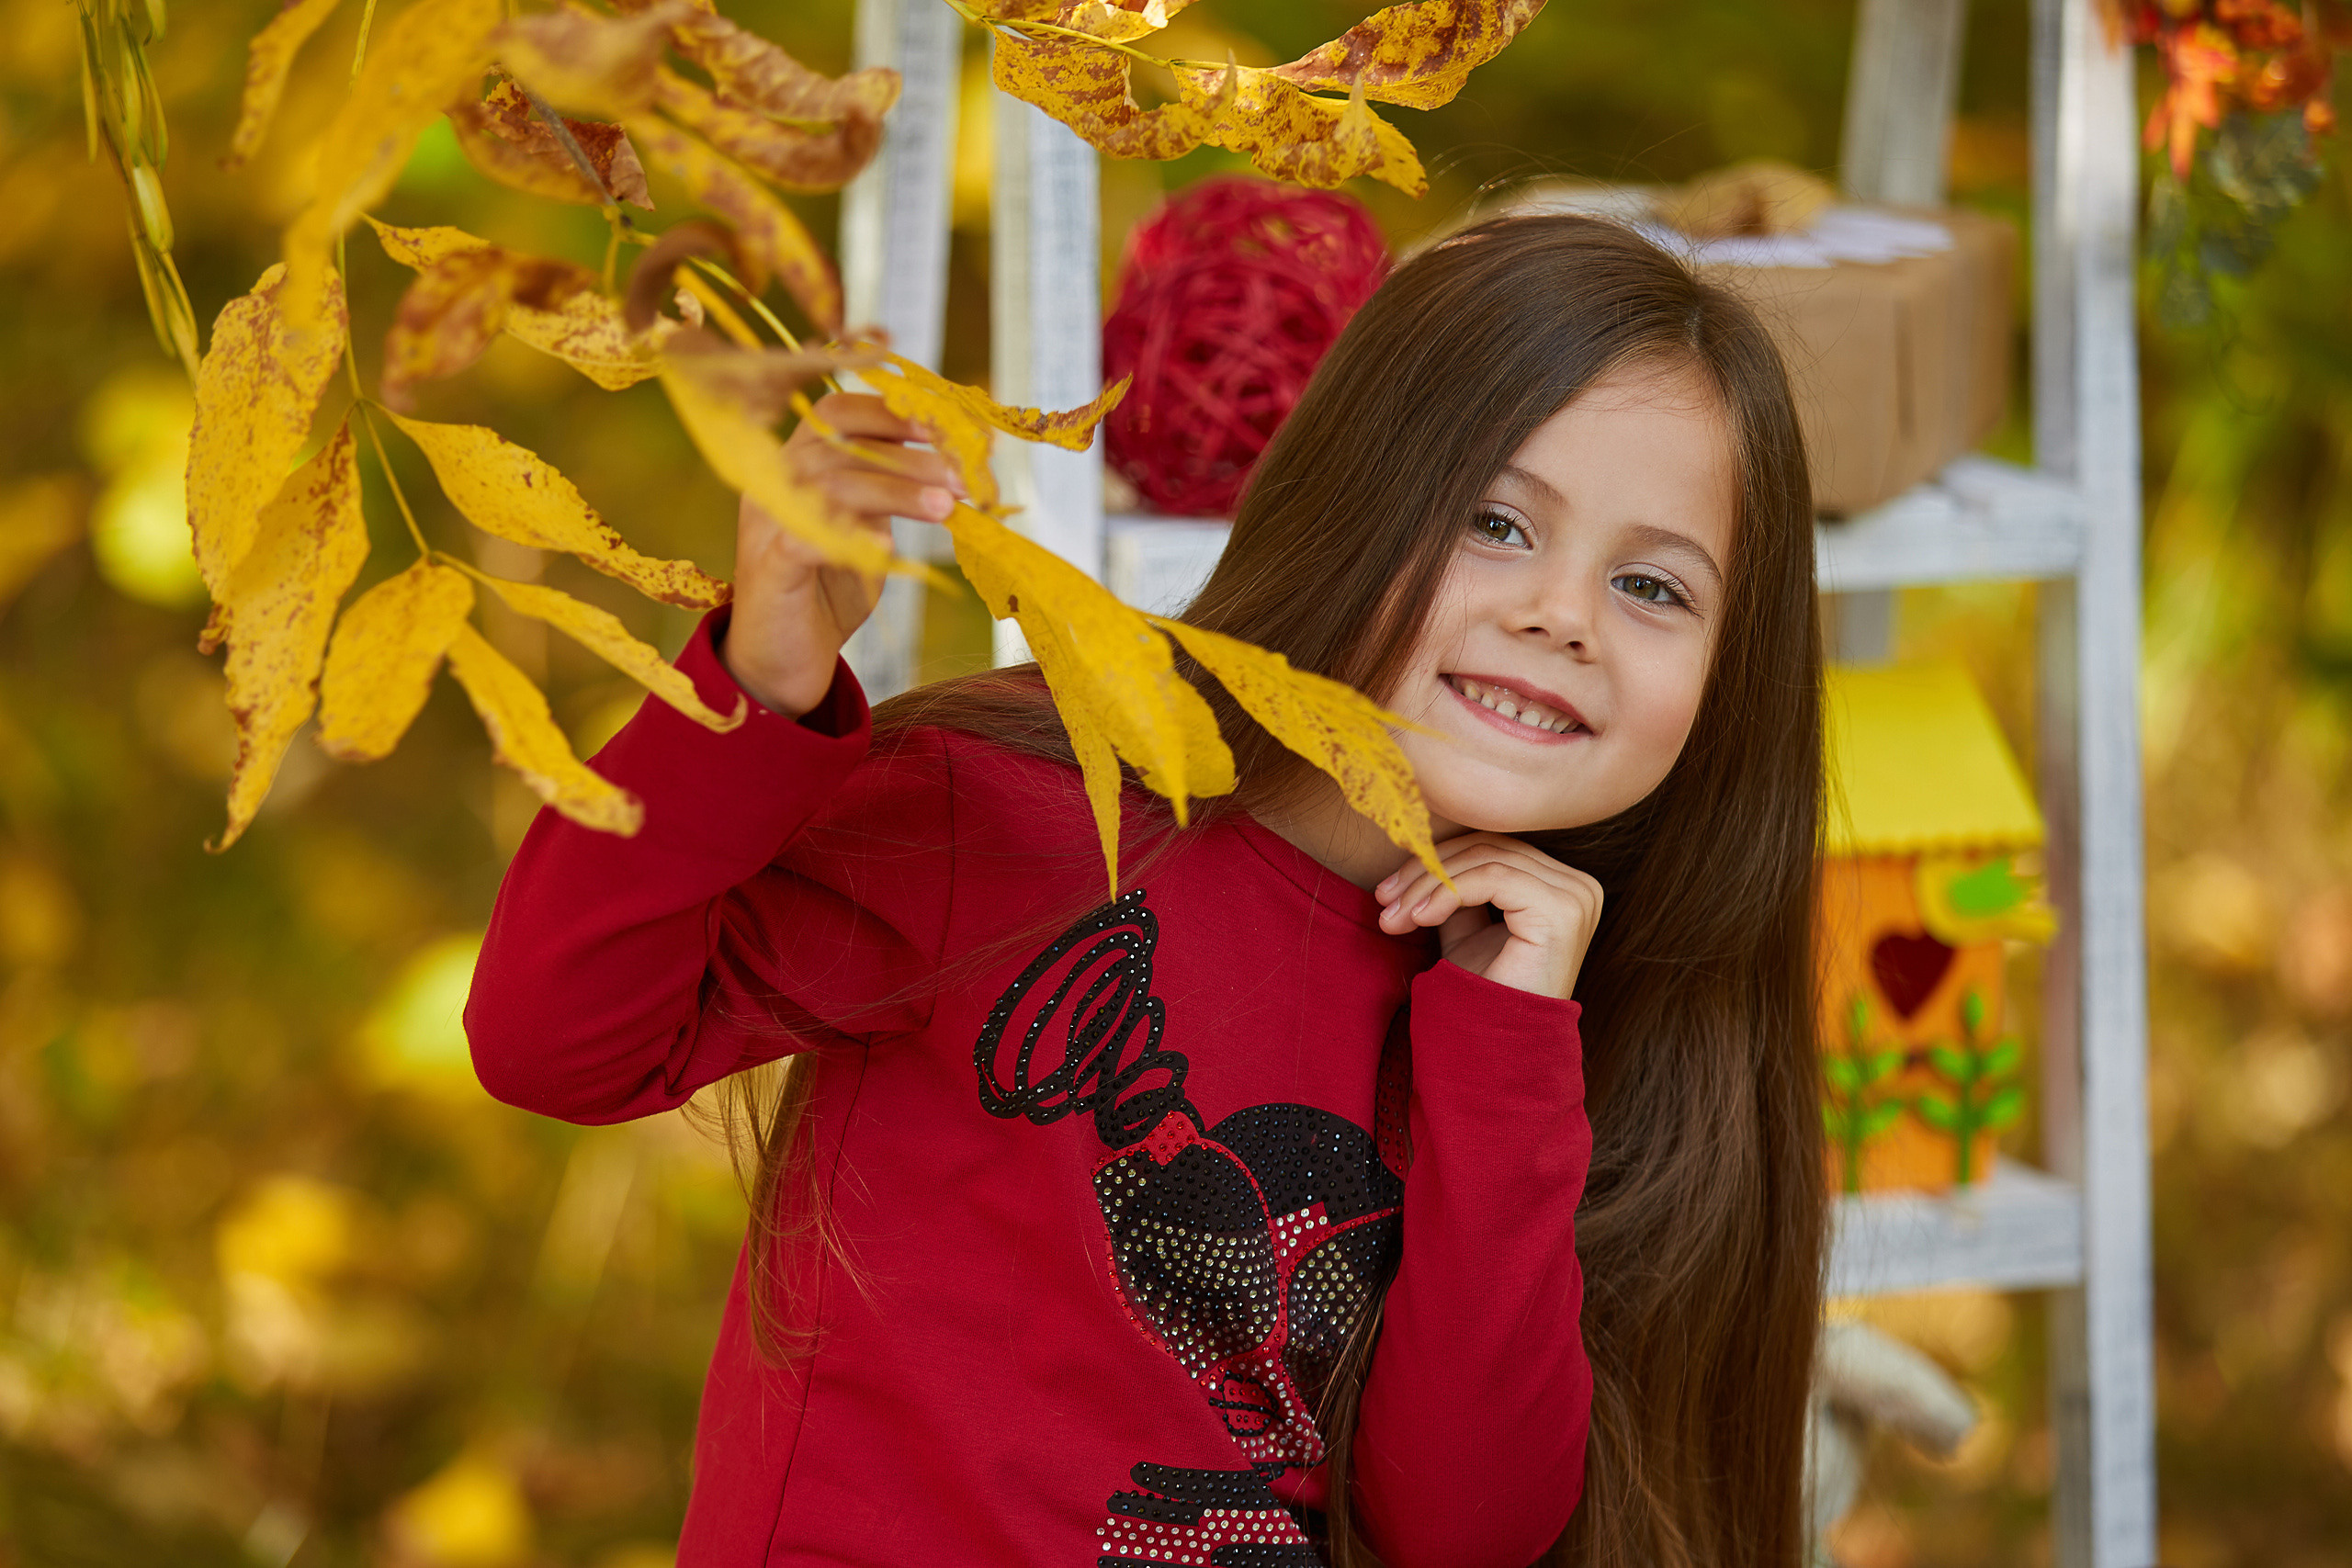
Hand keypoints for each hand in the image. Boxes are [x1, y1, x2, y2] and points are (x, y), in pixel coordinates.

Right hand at [722, 391, 964, 716]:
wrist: (780, 662)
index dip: (895, 413)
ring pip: (831, 484)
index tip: (947, 428)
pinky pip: (806, 538)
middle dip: (911, 454)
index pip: (839, 412)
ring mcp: (768, 523)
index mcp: (798, 464)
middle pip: (841, 442)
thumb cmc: (828, 591)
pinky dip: (850, 535)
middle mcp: (777, 483)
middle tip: (964, 475)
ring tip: (947, 505)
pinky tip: (887, 545)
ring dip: (897, 490)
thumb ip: (894, 492)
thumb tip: (957, 465)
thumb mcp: (867, 529)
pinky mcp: (770, 569)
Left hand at [1373, 833, 1602, 1000]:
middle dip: (1424, 871)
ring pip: (1485, 859)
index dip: (1434, 862)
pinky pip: (1492, 878)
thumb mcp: (1465, 929)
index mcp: (1560, 884)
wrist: (1499, 1048)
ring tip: (1394, 916)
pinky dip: (1447, 892)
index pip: (1490, 847)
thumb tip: (1419, 851)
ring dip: (1427, 885)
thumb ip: (1455, 888)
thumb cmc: (1484, 994)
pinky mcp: (1561, 910)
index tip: (1386, 891)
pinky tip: (1420, 918)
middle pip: (1487, 848)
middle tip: (1382, 900)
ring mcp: (1575, 896)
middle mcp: (1577, 885)